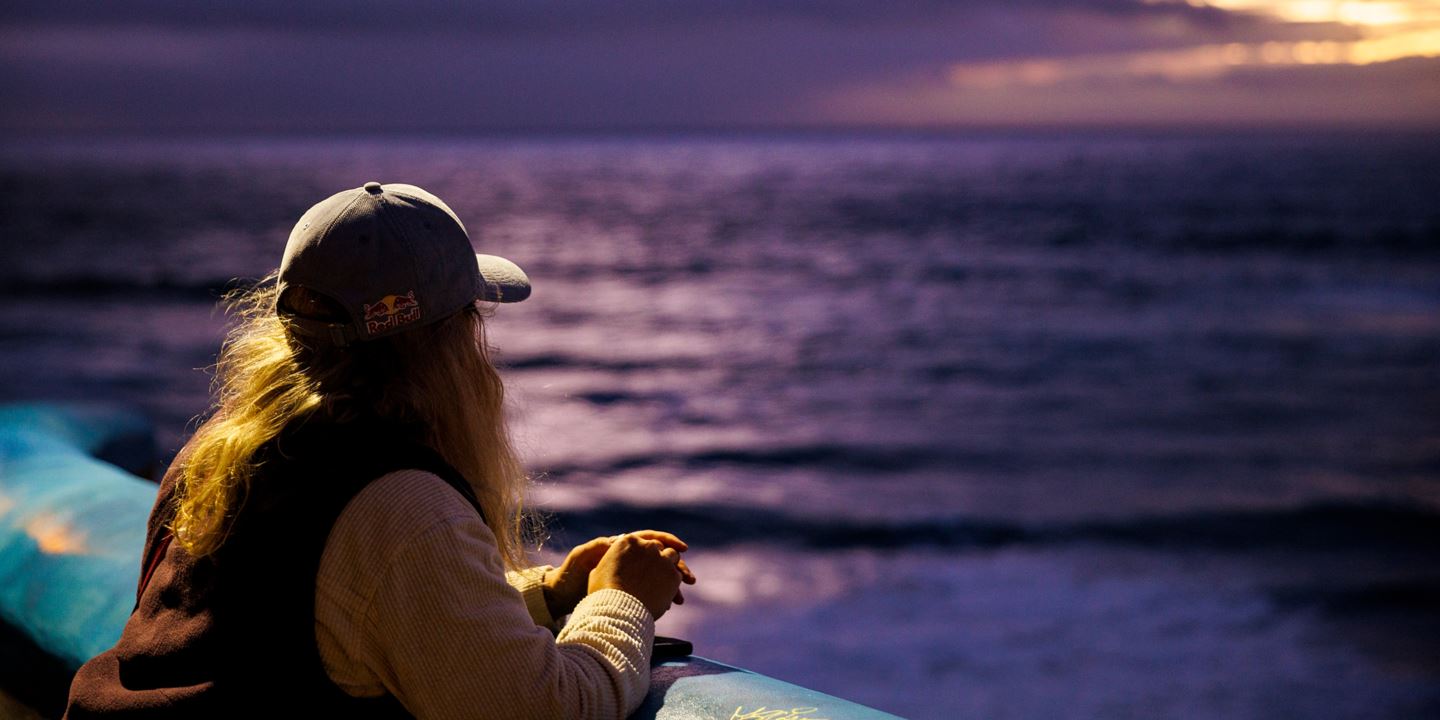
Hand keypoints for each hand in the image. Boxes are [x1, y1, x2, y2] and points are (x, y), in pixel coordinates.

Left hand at [543, 530, 694, 617]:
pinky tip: (666, 607)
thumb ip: (596, 548)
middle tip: (690, 580)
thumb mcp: (580, 558)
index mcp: (619, 547)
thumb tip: (616, 540)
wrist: (560, 595)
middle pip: (659, 559)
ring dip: (671, 586)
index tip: (682, 548)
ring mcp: (628, 577)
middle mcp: (627, 560)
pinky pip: (648, 593)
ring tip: (679, 599)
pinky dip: (659, 598)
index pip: (650, 540)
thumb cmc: (568, 574)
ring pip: (656, 577)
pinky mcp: (625, 593)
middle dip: (677, 568)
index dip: (668, 542)